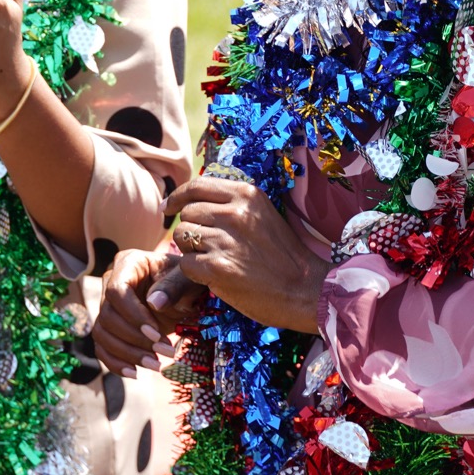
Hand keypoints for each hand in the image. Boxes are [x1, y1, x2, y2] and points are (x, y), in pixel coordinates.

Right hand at [93, 245, 202, 374]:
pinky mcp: (110, 327)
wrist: (187, 293)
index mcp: (128, 264)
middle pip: (108, 316)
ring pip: (102, 333)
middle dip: (135, 340)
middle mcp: (111, 282)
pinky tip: (135, 373)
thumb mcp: (189, 280)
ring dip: (127, 354)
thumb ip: (174, 286)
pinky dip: (115, 363)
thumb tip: (154, 303)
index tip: (157, 334)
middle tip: (164, 353)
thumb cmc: (189, 281)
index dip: (133, 316)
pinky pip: (102, 347)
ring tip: (155, 365)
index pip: (117, 292)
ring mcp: (108, 305)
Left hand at [162, 176, 325, 333]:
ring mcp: (226, 240)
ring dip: (190, 250)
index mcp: (246, 194)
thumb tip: (187, 200)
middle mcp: (235, 213)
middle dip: (190, 229)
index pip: (196, 186)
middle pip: (186, 213)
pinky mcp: (218, 268)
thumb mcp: (262, 214)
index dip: (177, 197)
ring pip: (181, 237)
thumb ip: (231, 204)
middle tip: (207, 245)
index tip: (168, 208)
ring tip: (213, 259)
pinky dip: (194, 272)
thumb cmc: (282, 254)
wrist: (305, 289)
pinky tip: (213, 275)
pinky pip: (185, 264)